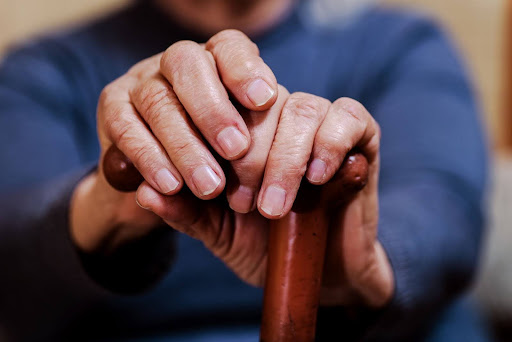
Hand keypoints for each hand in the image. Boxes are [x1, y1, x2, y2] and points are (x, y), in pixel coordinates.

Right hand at [70, 29, 277, 252]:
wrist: (169, 187)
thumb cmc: (222, 168)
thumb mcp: (242, 164)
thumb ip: (245, 158)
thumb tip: (239, 159)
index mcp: (218, 63)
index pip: (229, 46)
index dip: (246, 69)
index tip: (265, 100)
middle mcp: (178, 64)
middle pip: (188, 63)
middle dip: (214, 109)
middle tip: (236, 150)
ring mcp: (141, 81)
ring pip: (156, 99)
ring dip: (185, 146)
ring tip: (209, 186)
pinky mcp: (112, 106)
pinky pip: (124, 126)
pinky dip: (149, 158)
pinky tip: (171, 186)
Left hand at [71, 29, 392, 307]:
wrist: (321, 275)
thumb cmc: (265, 247)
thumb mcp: (218, 230)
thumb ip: (186, 210)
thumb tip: (144, 192)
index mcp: (244, 127)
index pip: (223, 99)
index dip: (211, 130)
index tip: (209, 184)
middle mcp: (280, 115)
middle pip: (261, 104)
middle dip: (249, 157)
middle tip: (242, 203)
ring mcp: (321, 121)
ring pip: (300, 110)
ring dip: (283, 160)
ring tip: (274, 206)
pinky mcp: (361, 135)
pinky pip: (347, 118)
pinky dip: (329, 144)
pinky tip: (316, 178)